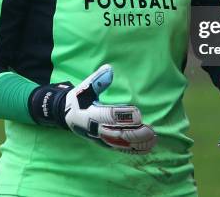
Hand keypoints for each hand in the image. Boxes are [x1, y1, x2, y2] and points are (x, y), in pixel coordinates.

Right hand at [30, 64, 155, 153]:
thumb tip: (109, 68)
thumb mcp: (84, 88)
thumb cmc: (78, 99)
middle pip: (116, 134)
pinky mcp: (104, 144)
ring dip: (137, 143)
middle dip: (134, 133)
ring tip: (152, 139)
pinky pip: (120, 149)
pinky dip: (134, 150)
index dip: (123, 116)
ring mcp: (100, 139)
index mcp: (89, 114)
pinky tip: (147, 148)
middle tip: (150, 130)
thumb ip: (97, 79)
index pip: (108, 116)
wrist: (67, 116)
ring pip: (120, 144)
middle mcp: (95, 129)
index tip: (138, 114)